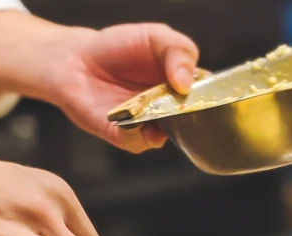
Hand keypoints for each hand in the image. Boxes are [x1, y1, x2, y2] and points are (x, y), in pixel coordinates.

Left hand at [53, 23, 199, 152]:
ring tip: (158, 112)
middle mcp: (170, 109)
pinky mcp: (124, 135)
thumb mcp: (155, 37)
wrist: (76, 59)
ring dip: (166, 126)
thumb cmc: (118, 47)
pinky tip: (132, 119)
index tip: (212, 93)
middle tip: (186, 104)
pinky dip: (137, 132)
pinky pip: (138, 142)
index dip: (214, 97)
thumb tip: (186, 84)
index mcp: (183, 85)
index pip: (210, 96)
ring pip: (167, 135)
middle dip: (193, 116)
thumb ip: (179, 51)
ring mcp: (148, 124)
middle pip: (193, 121)